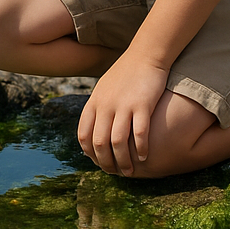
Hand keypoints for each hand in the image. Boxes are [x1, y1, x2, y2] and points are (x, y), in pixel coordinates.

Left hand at [77, 53, 168, 175]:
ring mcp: (123, 106)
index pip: (84, 135)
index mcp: (94, 103)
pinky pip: (140, 133)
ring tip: (130, 171)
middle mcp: (105, 106)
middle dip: (106, 163)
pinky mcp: (142, 105)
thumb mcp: (103, 89)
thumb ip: (97, 110)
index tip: (98, 162)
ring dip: (124, 161)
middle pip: (100, 143)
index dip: (90, 153)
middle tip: (115, 173)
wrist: (145, 55)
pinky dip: (141, 148)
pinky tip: (145, 156)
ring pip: (118, 143)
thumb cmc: (125, 74)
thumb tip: (92, 134)